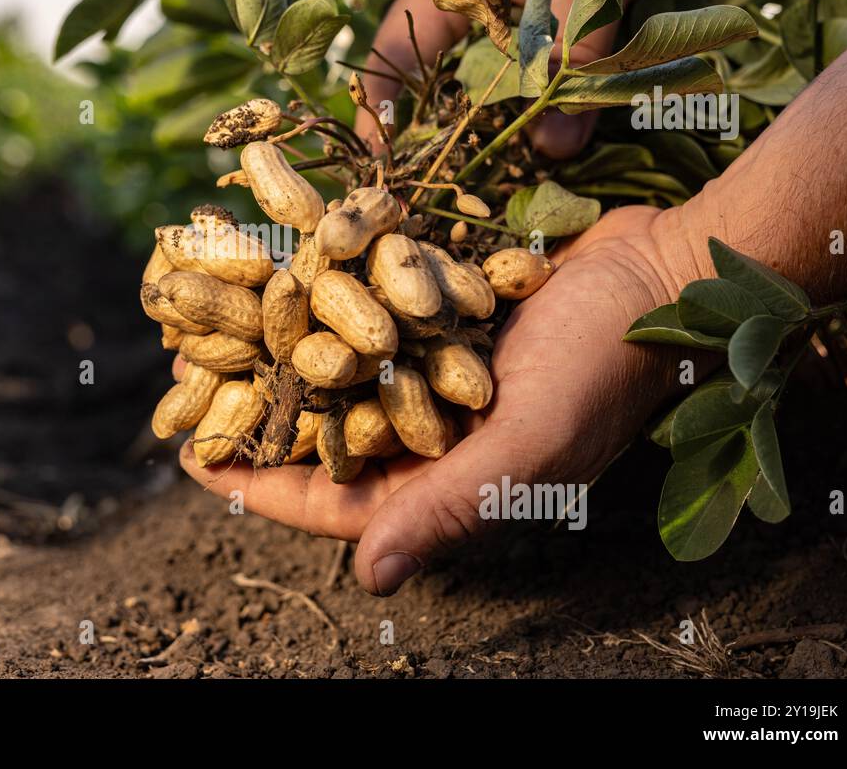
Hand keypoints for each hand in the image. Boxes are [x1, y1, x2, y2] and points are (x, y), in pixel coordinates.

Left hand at [179, 204, 708, 593]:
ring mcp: (434, 367)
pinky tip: (273, 270)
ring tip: (211, 324)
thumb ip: (450, 506)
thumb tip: (369, 579)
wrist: (662, 266)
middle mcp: (434, 429)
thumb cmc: (607, 362)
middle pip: (324, 430)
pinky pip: (363, 311)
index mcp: (450, 480)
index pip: (338, 499)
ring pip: (334, 367)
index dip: (265, 485)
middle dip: (254, 410)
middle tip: (184, 384)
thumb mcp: (531, 443)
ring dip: (275, 348)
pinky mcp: (440, 309)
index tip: (196, 463)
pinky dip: (319, 294)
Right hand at [356, 0, 691, 156]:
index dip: (380, 118)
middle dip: (442, 139)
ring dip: (490, 124)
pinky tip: (545, 132)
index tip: (382, 175)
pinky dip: (527, 97)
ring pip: (476, 78)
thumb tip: (550, 151)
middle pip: (430, 80)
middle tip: (451, 199)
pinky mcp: (525, 6)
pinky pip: (513, 63)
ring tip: (501, 177)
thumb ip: (578, 59)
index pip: (392, 54)